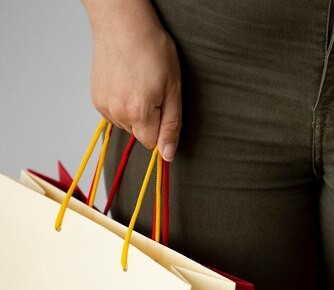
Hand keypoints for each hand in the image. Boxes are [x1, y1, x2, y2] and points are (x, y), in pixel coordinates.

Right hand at [86, 0, 180, 160]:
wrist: (123, 25)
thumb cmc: (153, 50)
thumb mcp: (173, 89)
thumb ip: (171, 126)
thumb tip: (168, 155)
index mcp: (138, 113)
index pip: (152, 143)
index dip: (162, 129)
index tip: (165, 108)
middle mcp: (117, 113)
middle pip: (140, 135)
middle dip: (151, 120)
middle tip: (154, 91)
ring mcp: (103, 106)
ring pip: (127, 125)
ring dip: (136, 113)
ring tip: (140, 85)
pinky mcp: (96, 99)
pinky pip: (115, 114)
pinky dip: (124, 105)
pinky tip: (128, 85)